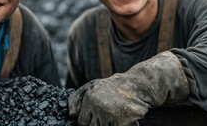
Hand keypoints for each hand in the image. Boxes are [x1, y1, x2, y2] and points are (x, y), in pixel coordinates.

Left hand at [68, 52, 189, 125]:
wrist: (137, 85)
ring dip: (109, 124)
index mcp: (90, 98)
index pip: (82, 121)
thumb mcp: (91, 87)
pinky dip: (121, 125)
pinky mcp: (125, 122)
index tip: (95, 114)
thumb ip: (76, 98)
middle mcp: (100, 106)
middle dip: (98, 122)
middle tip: (107, 112)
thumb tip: (70, 113)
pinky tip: (124, 117)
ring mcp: (112, 115)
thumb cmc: (111, 87)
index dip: (88, 120)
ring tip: (115, 112)